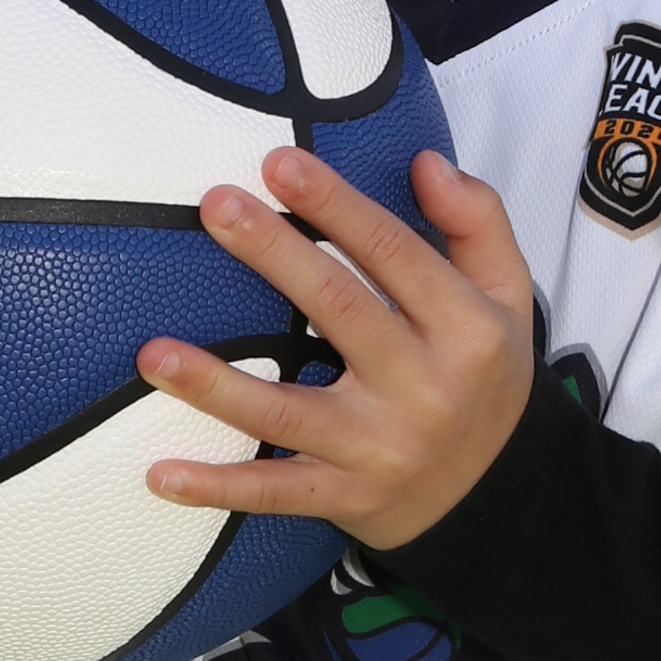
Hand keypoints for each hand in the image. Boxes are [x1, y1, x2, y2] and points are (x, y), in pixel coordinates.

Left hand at [137, 144, 533, 554]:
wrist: (501, 494)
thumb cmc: (485, 375)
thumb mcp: (507, 294)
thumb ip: (476, 221)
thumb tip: (427, 164)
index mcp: (466, 329)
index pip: (393, 252)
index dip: (335, 205)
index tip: (279, 163)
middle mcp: (423, 388)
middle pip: (338, 310)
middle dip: (274, 254)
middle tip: (218, 207)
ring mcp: (379, 448)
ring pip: (287, 411)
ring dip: (215, 384)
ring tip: (153, 352)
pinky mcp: (346, 497)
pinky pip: (274, 492)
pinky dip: (217, 487)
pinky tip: (160, 473)